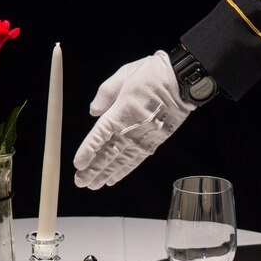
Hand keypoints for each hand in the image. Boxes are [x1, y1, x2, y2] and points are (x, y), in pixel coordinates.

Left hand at [73, 50, 194, 188]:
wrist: (183, 82)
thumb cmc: (152, 74)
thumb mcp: (124, 74)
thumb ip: (105, 93)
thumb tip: (93, 112)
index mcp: (122, 112)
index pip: (100, 136)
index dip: (88, 152)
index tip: (77, 165)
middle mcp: (132, 130)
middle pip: (108, 154)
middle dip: (93, 170)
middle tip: (80, 182)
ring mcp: (144, 138)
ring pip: (121, 161)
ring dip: (106, 174)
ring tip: (93, 185)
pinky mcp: (155, 142)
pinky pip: (136, 161)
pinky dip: (123, 171)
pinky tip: (113, 179)